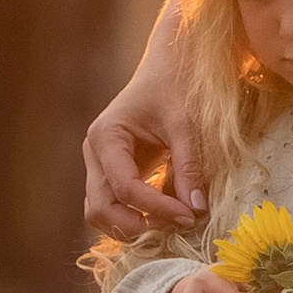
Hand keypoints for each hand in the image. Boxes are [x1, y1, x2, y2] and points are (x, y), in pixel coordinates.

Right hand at [83, 33, 204, 235]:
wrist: (169, 65)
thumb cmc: (176, 86)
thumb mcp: (186, 123)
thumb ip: (189, 166)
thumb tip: (197, 209)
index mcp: (106, 136)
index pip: (124, 187)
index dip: (155, 208)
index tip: (189, 216)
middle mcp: (95, 153)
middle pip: (101, 208)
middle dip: (136, 225)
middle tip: (178, 225)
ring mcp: (99, 164)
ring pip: (101, 212)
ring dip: (131, 226)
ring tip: (170, 223)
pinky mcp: (111, 172)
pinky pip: (113, 205)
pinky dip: (133, 217)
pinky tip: (165, 215)